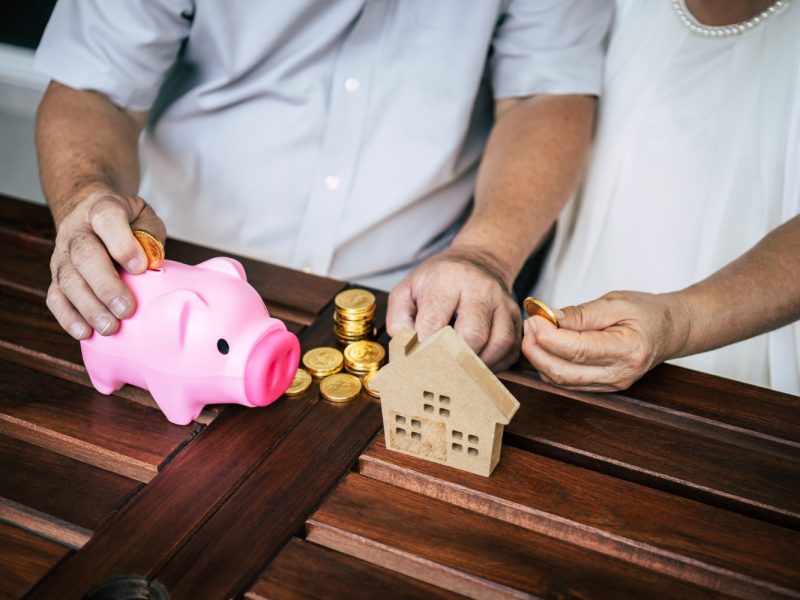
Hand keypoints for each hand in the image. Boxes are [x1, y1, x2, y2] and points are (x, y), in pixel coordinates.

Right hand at [47, 183, 165, 338]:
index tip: (140, 267)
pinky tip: (85, 332)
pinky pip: (55, 297)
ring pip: (68, 280)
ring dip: (89, 307)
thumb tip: (151, 263)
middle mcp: (76, 231)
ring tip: (110, 327)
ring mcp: (62, 255)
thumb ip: (150, 234)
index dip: (123, 244)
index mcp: (101, 209)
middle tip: (126, 309)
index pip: (107, 220)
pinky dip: (68, 317)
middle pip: (84, 256)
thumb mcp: (143, 215)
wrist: (86, 210)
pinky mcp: (56, 276)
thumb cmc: (124, 219)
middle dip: (106, 286)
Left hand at [386, 246, 521, 370]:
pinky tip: (478, 366)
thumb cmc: (439, 280)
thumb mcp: (409, 289)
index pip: (435, 321)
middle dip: (454, 360)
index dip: (424, 346)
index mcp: (449, 279)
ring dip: (478, 365)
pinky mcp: (517, 318)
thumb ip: (399, 318)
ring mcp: (504, 303)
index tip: (417, 362)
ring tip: (460, 373)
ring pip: (499, 344)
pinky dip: (496, 365)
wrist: (478, 261)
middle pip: (473, 335)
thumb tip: (407, 346)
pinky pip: (512, 350)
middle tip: (440, 374)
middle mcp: (481, 289)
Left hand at [521, 291, 689, 390]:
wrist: (669, 331)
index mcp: (628, 350)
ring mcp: (610, 385)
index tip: (535, 319)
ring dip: (539, 358)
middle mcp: (619, 374)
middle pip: (564, 373)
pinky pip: (566, 382)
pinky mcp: (601, 388)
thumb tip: (548, 318)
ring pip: (561, 381)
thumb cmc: (646, 313)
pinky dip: (549, 365)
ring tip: (534, 332)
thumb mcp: (615, 302)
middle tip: (529, 325)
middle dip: (536, 350)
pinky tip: (544, 345)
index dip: (549, 337)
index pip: (578, 351)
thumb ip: (580, 313)